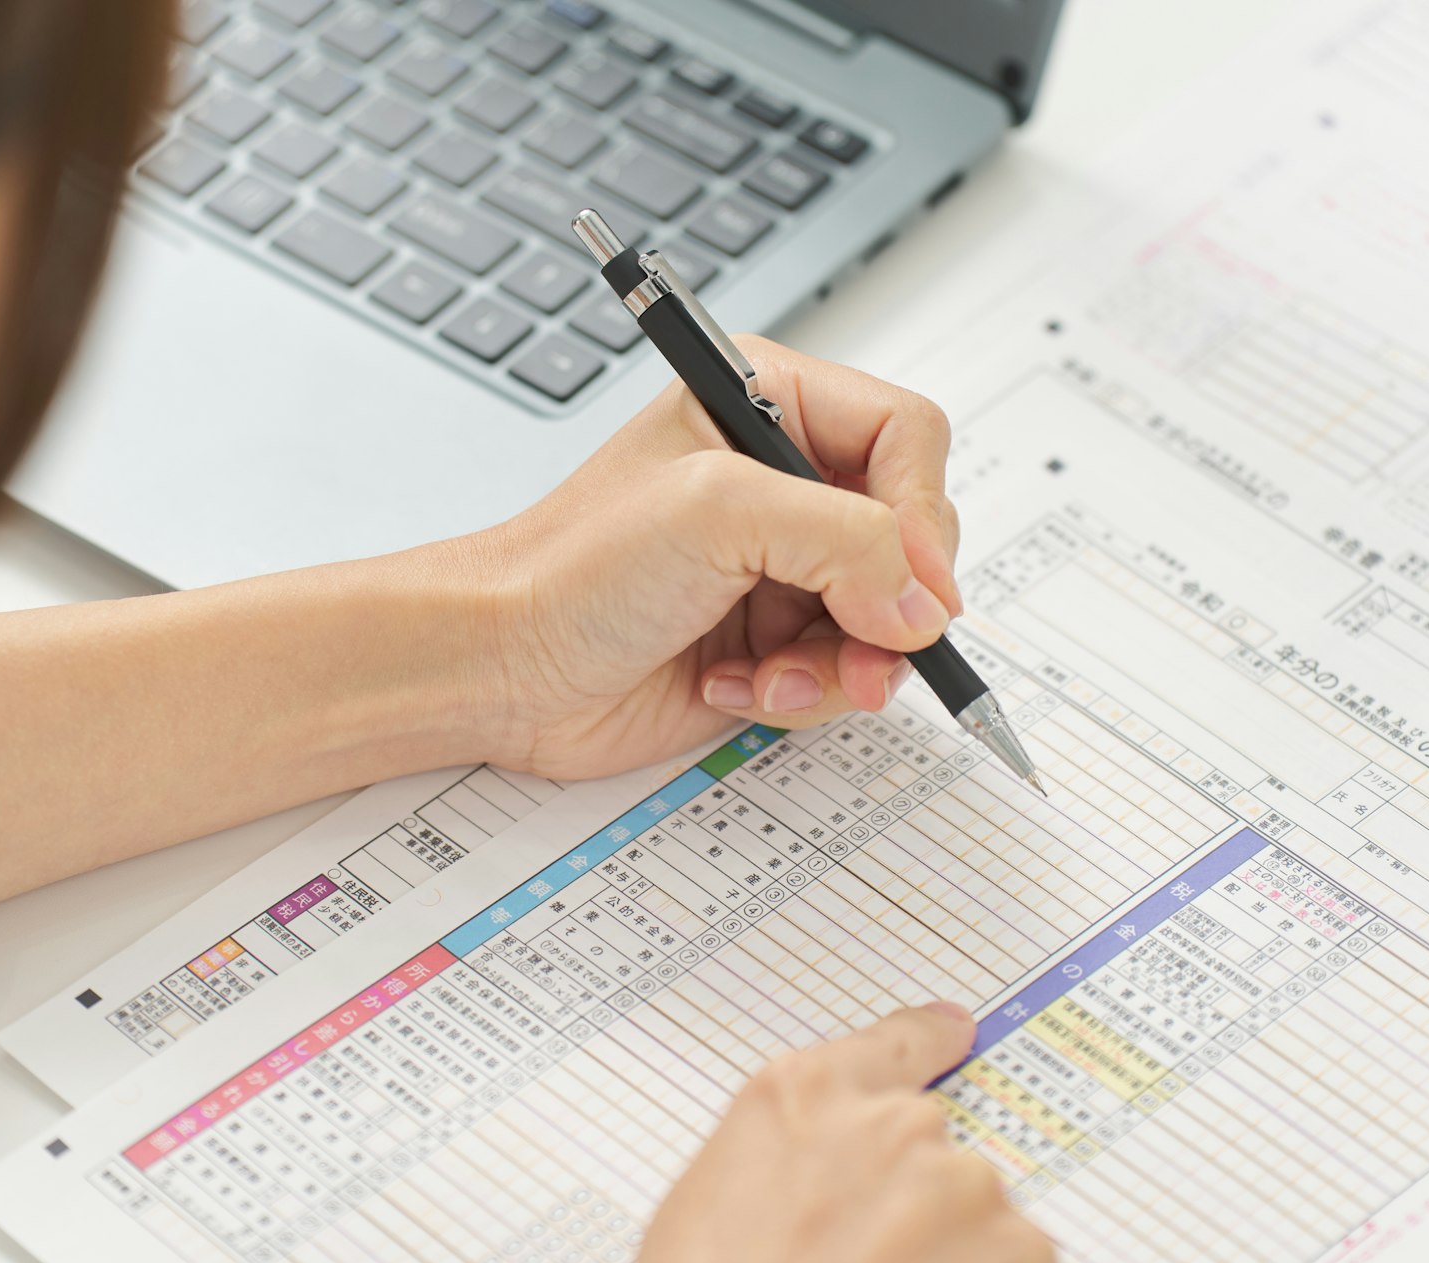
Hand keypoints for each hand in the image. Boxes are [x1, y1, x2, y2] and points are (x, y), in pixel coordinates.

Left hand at [466, 336, 961, 777]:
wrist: (503, 669)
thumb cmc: (571, 568)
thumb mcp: (715, 514)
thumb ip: (843, 540)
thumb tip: (923, 602)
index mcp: (770, 405)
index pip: (906, 437)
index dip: (925, 512)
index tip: (916, 585)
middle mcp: (784, 483)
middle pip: (911, 537)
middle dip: (888, 605)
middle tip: (859, 643)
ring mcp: (782, 568)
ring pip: (888, 618)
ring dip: (845, 662)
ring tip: (776, 675)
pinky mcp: (772, 642)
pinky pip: (844, 673)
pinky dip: (804, 693)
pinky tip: (736, 687)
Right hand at [615, 1003, 1068, 1262]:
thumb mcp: (707, 1209)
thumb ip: (789, 1161)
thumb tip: (829, 1186)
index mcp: (804, 1096)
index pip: (893, 1045)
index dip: (930, 1042)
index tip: (953, 1032)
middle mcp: (895, 1123)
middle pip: (937, 1163)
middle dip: (918, 1224)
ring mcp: (962, 1185)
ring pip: (984, 1231)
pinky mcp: (1020, 1256)